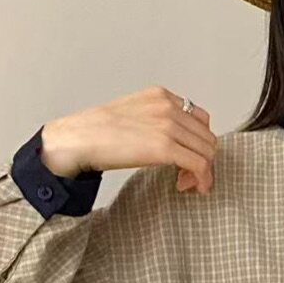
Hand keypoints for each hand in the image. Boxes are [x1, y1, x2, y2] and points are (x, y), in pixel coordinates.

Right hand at [40, 85, 216, 193]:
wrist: (76, 139)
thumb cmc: (95, 131)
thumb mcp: (132, 113)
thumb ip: (154, 120)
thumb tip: (171, 143)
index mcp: (160, 95)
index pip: (199, 118)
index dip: (197, 141)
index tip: (187, 158)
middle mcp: (168, 106)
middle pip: (206, 136)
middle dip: (202, 158)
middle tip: (186, 176)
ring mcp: (168, 126)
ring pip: (207, 151)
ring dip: (203, 171)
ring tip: (184, 183)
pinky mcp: (165, 147)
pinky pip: (200, 165)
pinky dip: (203, 179)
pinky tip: (192, 187)